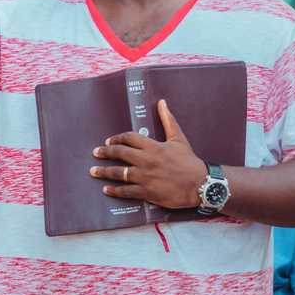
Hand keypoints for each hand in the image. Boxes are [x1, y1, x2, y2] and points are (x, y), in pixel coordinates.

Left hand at [89, 99, 206, 208]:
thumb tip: (162, 102)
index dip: (117, 139)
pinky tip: (106, 189)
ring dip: (104, 172)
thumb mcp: (179, 138)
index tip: (108, 141)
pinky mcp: (147, 192)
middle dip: (105, 153)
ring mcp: (145, 177)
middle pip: (120, 154)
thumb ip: (168, 120)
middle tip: (95, 153)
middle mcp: (146, 160)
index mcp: (153, 146)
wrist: (201, 184)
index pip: (129, 138)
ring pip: (119, 173)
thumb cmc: (190, 161)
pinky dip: (115, 190)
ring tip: (94, 171)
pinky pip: (126, 191)